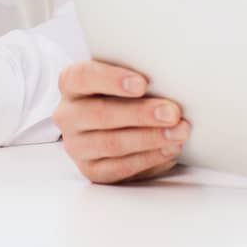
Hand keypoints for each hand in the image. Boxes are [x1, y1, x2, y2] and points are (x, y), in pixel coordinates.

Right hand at [53, 61, 189, 183]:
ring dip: (150, 138)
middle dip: (141, 114)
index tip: (142, 84)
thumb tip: (170, 80)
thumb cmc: (121, 92)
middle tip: (173, 113)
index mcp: (71, 83)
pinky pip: (120, 168)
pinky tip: (169, 150)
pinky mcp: (91, 170)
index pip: (83, 77)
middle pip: (101, 113)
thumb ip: (135, 76)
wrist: (112, 121)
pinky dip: (148, 159)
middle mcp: (68, 115)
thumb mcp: (122, 76)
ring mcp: (76, 145)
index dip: (112, 79)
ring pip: (112, 143)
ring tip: (178, 133)